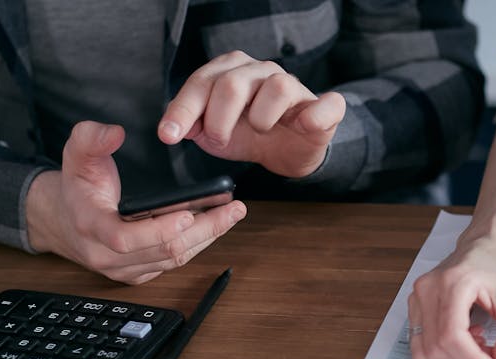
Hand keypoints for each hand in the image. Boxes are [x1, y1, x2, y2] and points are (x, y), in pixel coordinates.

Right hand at [26, 121, 245, 283]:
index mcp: (92, 227)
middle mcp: (107, 256)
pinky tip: (215, 225)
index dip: (158, 230)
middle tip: (232, 210)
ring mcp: (125, 269)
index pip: (125, 239)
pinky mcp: (139, 273)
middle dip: (203, 231)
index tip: (188, 214)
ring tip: (232, 214)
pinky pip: (173, 264)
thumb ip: (90, 138)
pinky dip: (197, 245)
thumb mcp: (75, 155)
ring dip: (207, 238)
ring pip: (173, 260)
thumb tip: (114, 133)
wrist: (64, 220)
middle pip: (163, 252)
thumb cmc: (76, 187)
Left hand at [157, 51, 345, 177]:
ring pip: (277, 87)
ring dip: (260, 119)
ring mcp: (294, 86)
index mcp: (232, 71)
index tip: (169, 135)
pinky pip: (325, 105)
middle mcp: (262, 71)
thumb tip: (177, 127)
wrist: (288, 151)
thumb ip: (193, 125)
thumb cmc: (250, 135)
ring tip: (259, 130)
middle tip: (220, 139)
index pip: (202, 82)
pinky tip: (302, 125)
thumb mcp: (214, 133)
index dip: (183, 110)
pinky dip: (314, 116)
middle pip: (233, 84)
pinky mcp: (324, 107)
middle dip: (218, 120)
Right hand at [408, 235, 495, 358]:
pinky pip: (420, 344)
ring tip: (478, 345)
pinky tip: (465, 338)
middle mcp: (427, 289)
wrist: (485, 245)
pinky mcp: (414, 307)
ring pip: (424, 351)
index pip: (452, 337)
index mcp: (453, 282)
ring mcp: (416, 297)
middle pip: (436, 348)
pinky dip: (444, 352)